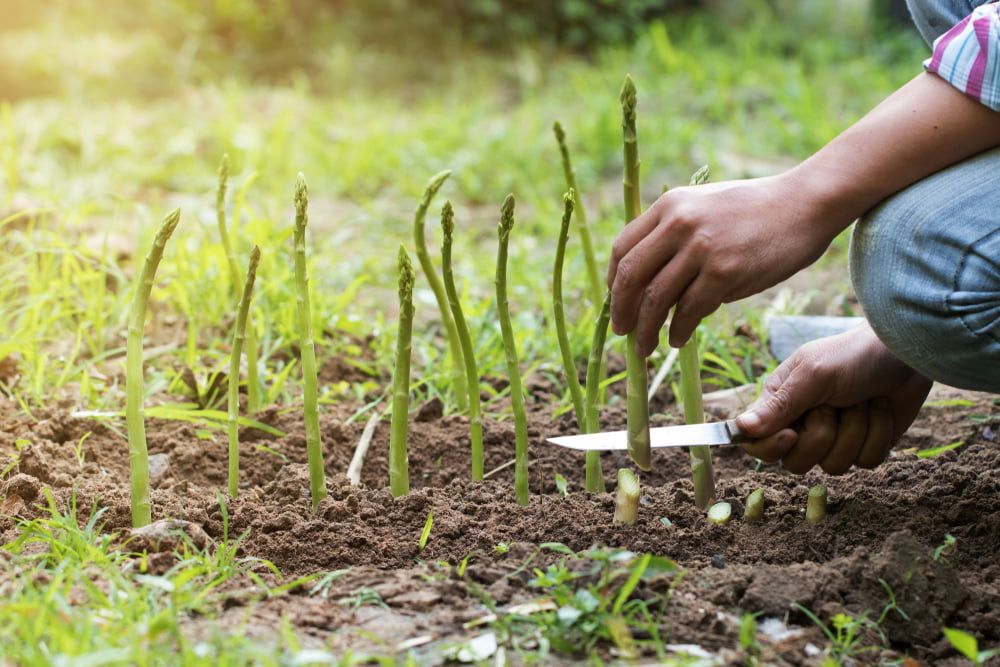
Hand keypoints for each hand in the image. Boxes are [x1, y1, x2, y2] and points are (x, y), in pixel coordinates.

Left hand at [606, 174, 843, 355]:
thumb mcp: (704, 206)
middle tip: (621, 331)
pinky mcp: (724, 272)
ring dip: (645, 330)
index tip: (616, 301)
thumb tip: (649, 278)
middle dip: (620, 310)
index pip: (622, 248)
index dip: (614, 281)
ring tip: (645, 346)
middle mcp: (679, 223)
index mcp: (669, 205)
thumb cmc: (757, 210)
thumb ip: (675, 233)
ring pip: (655, 300)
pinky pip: (688, 311)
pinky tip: (677, 340)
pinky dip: (677, 331)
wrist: (806, 203)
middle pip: (631, 277)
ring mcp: (700, 248)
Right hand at [736, 323, 931, 473]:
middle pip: (795, 463)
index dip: (770, 447)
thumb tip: (740, 427)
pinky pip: (865, 462)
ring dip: (855, 431)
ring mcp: (834, 439)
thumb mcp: (812, 375)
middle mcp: (802, 425)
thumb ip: (779, 405)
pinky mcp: (864, 446)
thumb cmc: (852, 356)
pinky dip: (877, 435)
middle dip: (821, 437)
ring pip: (833, 466)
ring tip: (861, 402)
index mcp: (780, 405)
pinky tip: (879, 410)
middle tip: (834, 407)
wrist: (903, 353)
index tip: (791, 435)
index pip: (756, 443)